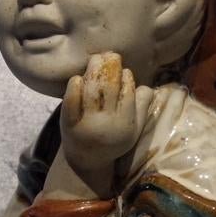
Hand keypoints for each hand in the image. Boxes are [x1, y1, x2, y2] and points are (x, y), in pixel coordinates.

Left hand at [61, 52, 152, 176]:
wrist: (87, 161)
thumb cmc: (113, 141)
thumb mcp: (134, 130)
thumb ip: (143, 109)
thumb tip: (147, 86)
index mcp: (125, 124)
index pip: (128, 93)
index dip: (126, 78)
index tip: (124, 72)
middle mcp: (107, 123)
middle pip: (110, 88)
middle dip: (111, 67)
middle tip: (110, 55)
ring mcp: (86, 123)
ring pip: (92, 91)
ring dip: (94, 70)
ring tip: (96, 58)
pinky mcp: (69, 124)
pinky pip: (71, 103)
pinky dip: (74, 88)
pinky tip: (77, 78)